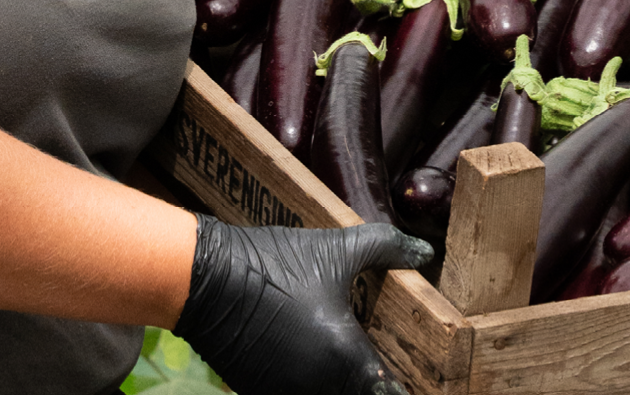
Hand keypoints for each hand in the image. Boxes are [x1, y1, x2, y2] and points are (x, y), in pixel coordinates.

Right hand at [172, 216, 433, 394]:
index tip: (416, 380)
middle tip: (379, 367)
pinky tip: (308, 362)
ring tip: (341, 360)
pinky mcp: (259, 394)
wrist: (205, 277)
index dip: (402, 389)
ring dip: (338, 385)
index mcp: (345, 355)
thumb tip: (424, 253)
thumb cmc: (274, 262)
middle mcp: (319, 386)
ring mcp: (286, 394)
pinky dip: (309, 386)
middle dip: (369, 385)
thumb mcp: (335, 249)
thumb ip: (386, 249)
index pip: (390, 394)